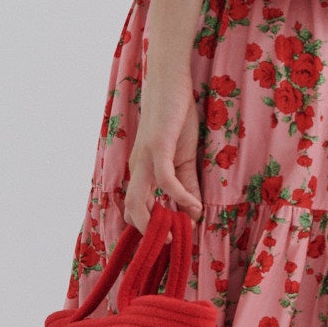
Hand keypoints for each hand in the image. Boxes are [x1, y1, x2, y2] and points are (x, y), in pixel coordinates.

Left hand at [123, 68, 202, 232]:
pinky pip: (164, 179)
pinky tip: (193, 204)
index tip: (172, 239)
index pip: (137, 207)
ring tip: (177, 231)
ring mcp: (145, 158)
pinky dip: (178, 196)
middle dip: (148, 233)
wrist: (171, 83)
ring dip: (157, 221)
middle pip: (132, 210)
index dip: (150, 227)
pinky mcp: (157, 147)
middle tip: (171, 243)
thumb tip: (195, 213)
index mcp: (142, 171)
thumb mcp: (185, 158)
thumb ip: (188, 186)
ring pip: (139, 200)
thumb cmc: (176, 117)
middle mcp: (138, 168)